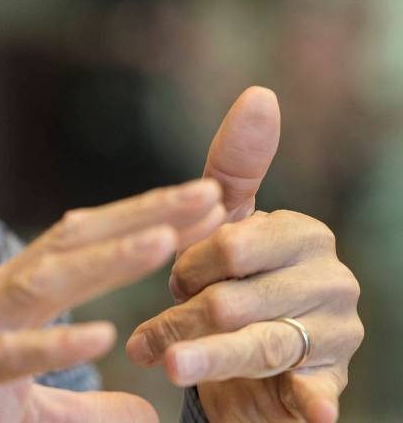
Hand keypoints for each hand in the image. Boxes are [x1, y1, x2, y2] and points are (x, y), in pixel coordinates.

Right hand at [0, 179, 227, 422]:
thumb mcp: (19, 405)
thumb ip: (82, 405)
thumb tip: (146, 413)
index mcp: (10, 295)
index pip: (84, 242)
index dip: (143, 219)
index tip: (206, 201)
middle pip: (75, 242)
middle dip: (143, 218)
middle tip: (212, 195)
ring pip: (44, 282)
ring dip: (106, 261)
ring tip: (167, 243)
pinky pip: (7, 356)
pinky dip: (52, 344)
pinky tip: (101, 335)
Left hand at [126, 87, 362, 421]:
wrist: (251, 350)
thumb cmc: (235, 275)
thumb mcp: (228, 219)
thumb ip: (237, 162)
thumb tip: (262, 92)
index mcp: (304, 234)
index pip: (232, 243)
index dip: (190, 263)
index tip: (173, 276)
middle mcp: (331, 281)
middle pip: (235, 299)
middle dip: (182, 317)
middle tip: (147, 337)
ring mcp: (336, 336)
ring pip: (257, 345)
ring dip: (207, 358)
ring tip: (169, 364)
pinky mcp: (328, 384)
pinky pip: (317, 392)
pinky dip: (309, 401)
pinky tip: (305, 410)